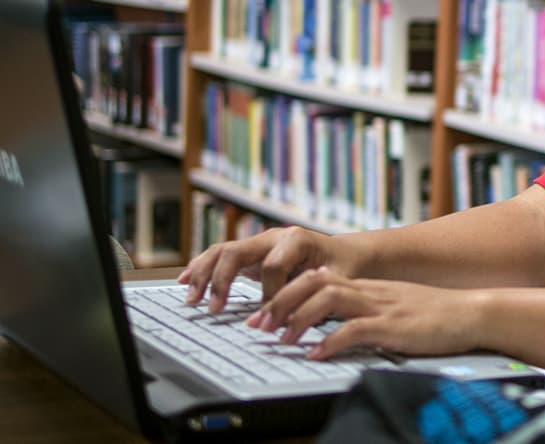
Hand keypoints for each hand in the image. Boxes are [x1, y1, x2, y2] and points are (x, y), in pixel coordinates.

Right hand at [178, 226, 333, 312]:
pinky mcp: (251, 254)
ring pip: (222, 252)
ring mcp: (259, 243)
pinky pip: (221, 256)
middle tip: (212, 309)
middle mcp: (273, 237)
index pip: (272, 267)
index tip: (269, 319)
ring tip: (191, 298)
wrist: (346, 254)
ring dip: (203, 274)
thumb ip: (308, 298)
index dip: (269, 294)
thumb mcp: (334, 282)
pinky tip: (184, 281)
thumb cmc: (343, 268)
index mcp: (296, 239)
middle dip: (221, 281)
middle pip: (236, 252)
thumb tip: (275, 321)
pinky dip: (202, 268)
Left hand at [249, 266, 483, 359]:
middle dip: (281, 302)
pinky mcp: (394, 327)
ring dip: (299, 319)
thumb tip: (335, 318)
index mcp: (367, 287)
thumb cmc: (437, 314)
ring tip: (281, 339)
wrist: (472, 311)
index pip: (316, 278)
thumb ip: (366, 308)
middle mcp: (369, 292)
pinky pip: (355, 330)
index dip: (285, 293)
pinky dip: (331, 341)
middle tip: (259, 326)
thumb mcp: (394, 306)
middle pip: (314, 283)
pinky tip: (316, 354)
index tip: (264, 314)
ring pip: (328, 300)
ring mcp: (381, 307)